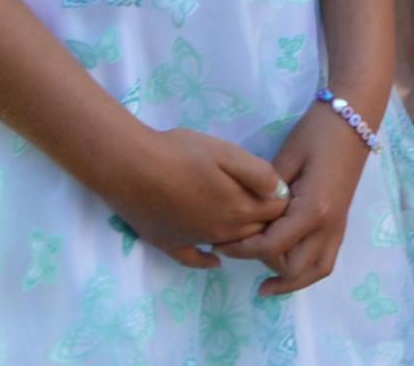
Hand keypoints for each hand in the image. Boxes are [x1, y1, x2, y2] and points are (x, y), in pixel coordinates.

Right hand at [104, 121, 291, 267]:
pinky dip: (208, 260)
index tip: (282, 185)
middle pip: (257, 231)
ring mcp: (194, 241)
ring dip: (241, 236)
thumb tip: (281, 192)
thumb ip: (259, 174)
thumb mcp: (228, 153)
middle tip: (264, 200)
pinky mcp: (169, 244)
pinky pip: (195, 260)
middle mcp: (221, 233)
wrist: (130, 168)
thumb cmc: (181, 154)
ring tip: (243, 218)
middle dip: (266, 220)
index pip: (277, 212)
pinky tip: (214, 257)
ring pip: (230, 245)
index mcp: (239, 210)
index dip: (283, 198)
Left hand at [213, 100, 370, 294]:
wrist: (354, 117)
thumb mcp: (286, 158)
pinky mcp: (340, 222)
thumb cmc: (317, 132)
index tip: (218, 242)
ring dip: (290, 282)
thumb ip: (266, 192)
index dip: (242, 249)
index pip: (272, 246)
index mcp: (313, 209)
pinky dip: (307, 271)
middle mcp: (329, 225)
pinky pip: (326, 259)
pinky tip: (287, 268)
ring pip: (316, 271)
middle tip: (236, 253)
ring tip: (266, 286)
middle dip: (263, 267)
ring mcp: (338, 226)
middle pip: (293, 268)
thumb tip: (248, 214)